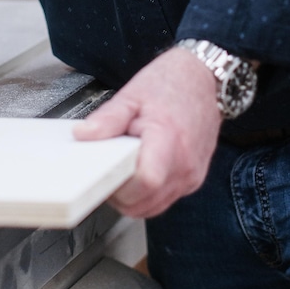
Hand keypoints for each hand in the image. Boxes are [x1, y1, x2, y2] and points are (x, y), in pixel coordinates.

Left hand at [73, 46, 223, 217]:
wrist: (204, 81)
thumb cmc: (172, 84)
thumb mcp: (132, 95)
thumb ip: (108, 119)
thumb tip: (84, 135)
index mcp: (169, 139)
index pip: (146, 181)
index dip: (121, 184)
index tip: (108, 173)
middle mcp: (185, 163)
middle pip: (145, 203)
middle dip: (120, 195)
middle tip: (108, 172)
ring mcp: (191, 175)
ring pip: (153, 208)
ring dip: (133, 198)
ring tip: (123, 170)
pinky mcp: (193, 180)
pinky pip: (165, 200)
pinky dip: (148, 194)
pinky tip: (140, 172)